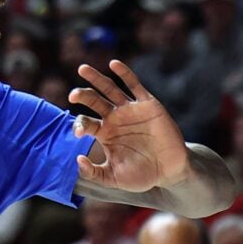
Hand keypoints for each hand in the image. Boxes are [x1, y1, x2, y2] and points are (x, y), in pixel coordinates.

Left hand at [72, 59, 188, 193]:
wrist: (170, 170)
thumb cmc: (142, 175)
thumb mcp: (114, 178)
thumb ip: (94, 173)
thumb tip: (77, 160)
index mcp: (105, 133)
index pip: (86, 122)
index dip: (79, 124)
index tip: (78, 132)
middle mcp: (115, 118)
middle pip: (93, 100)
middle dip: (82, 95)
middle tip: (72, 95)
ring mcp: (130, 110)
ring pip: (110, 88)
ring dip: (96, 78)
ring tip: (82, 69)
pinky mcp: (147, 104)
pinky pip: (134, 85)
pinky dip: (124, 74)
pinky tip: (113, 64)